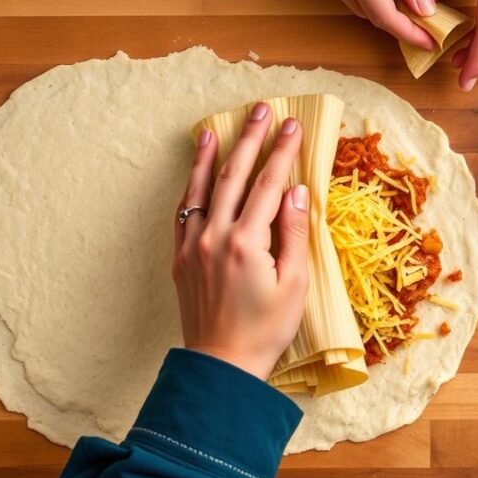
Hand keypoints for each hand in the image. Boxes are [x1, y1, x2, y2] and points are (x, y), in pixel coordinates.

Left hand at [172, 103, 309, 379]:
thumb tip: (297, 191)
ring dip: (209, 157)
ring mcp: (193, 247)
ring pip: (201, 190)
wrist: (221, 367)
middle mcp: (215, 237)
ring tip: (212, 129)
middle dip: (248, 140)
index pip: (267, 184)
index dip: (282, 152)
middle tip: (259, 110)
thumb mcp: (294, 285)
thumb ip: (294, 233)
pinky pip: (184, 213)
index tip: (292, 125)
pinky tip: (195, 175)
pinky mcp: (180, 260)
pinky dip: (190, 189)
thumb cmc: (266, 330)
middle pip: (233, 176)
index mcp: (247, 242)